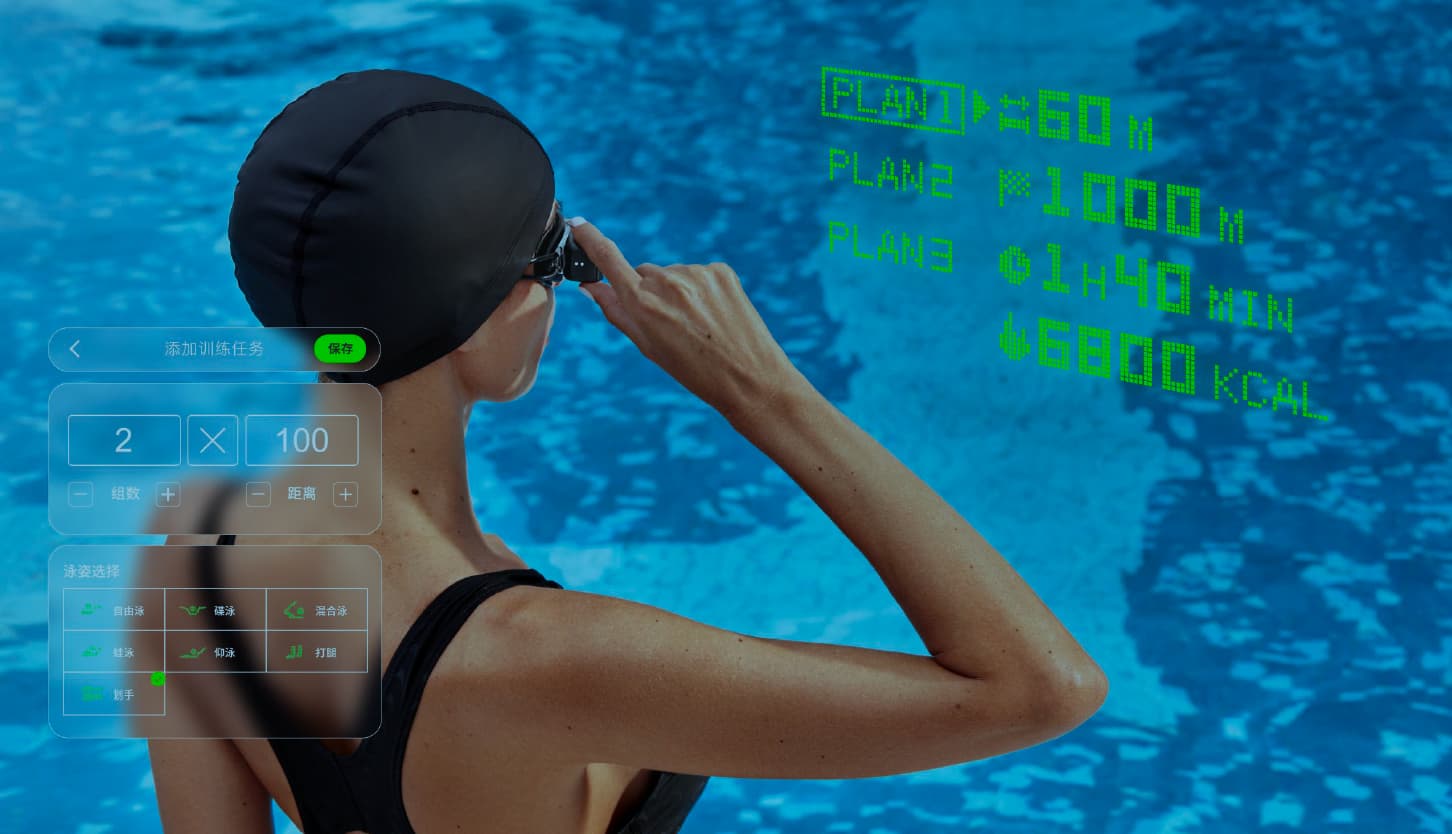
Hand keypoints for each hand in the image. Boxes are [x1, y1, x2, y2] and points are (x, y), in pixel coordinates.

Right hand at [568, 217, 805, 423]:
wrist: (749, 378)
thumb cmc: (693, 370)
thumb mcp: (647, 346)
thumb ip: (616, 311)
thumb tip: (590, 286)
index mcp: (642, 304)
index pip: (608, 259)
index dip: (589, 238)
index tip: (578, 222)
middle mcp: (667, 282)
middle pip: (644, 273)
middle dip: (649, 292)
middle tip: (670, 324)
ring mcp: (696, 273)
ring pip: (673, 275)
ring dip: (678, 293)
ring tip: (698, 324)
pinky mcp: (721, 270)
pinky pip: (699, 274)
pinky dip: (701, 290)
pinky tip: (714, 314)